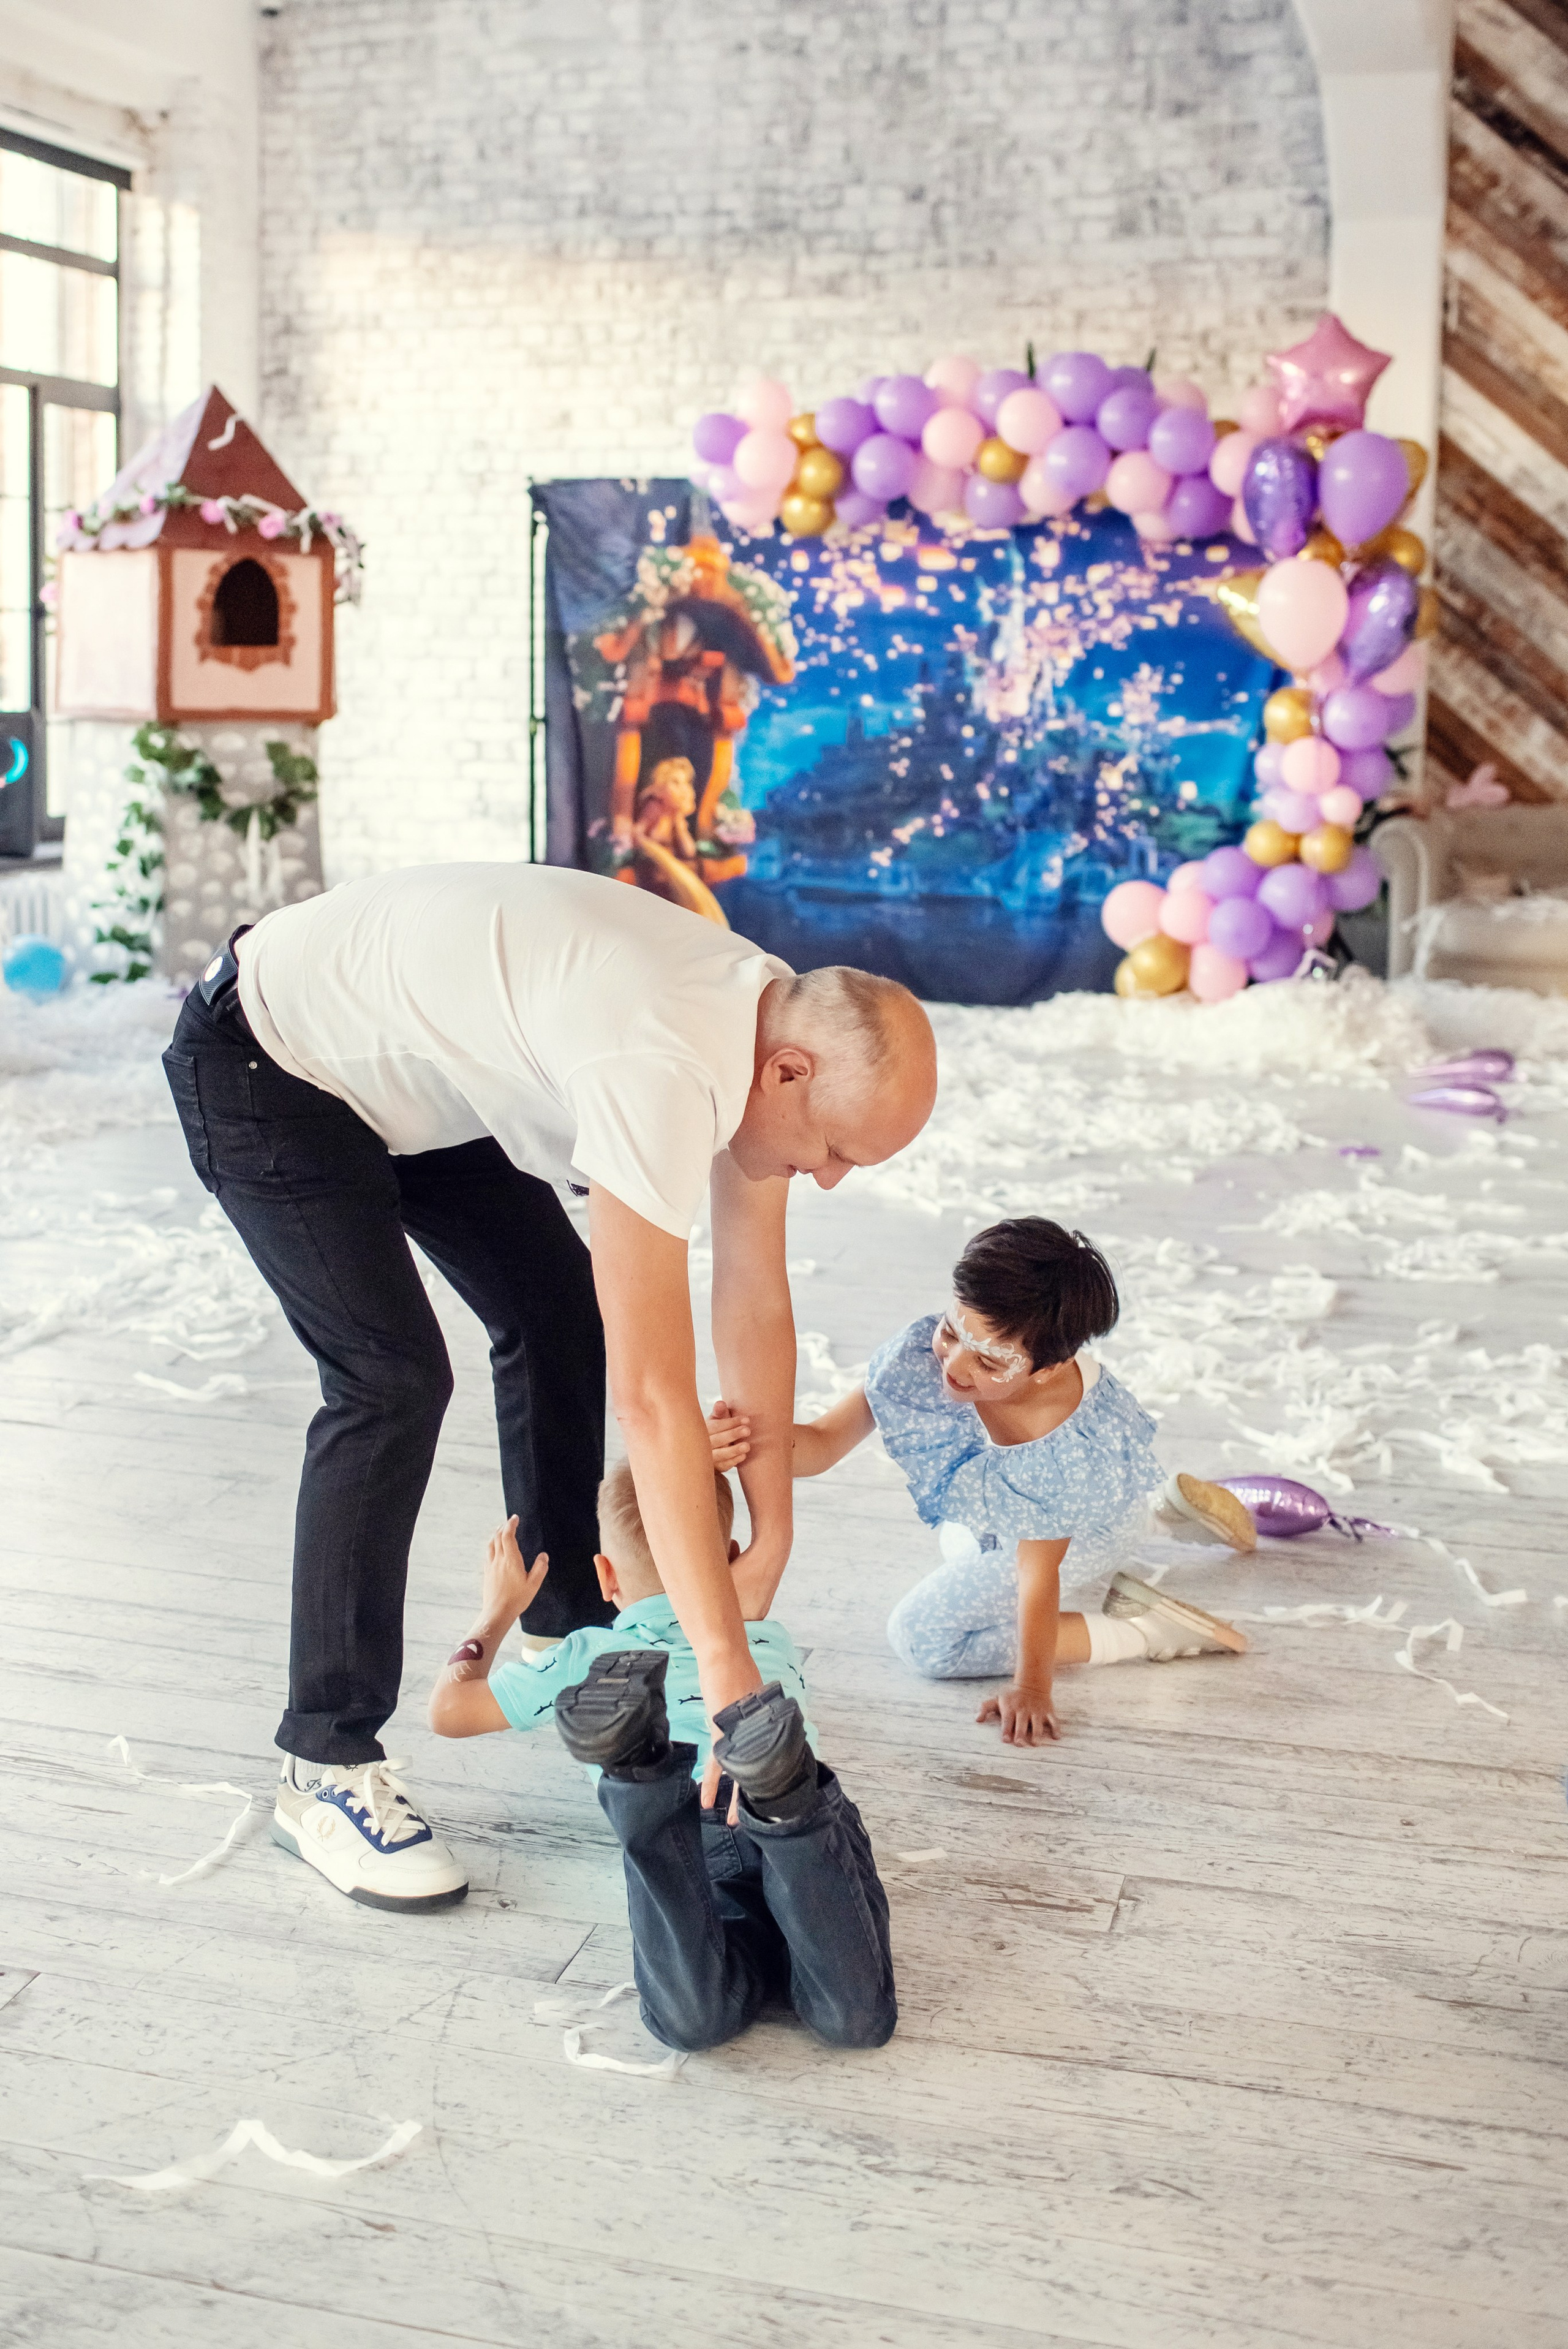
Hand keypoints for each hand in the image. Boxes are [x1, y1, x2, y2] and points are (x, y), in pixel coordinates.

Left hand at [481, 1515, 549, 1624]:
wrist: (497, 1613)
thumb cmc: (517, 1599)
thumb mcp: (533, 1584)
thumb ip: (540, 1568)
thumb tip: (544, 1556)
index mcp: (511, 1560)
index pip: (508, 1536)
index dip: (511, 1524)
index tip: (515, 1518)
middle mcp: (498, 1560)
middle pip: (497, 1537)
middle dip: (503, 1527)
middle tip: (509, 1521)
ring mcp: (491, 1566)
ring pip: (490, 1544)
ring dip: (495, 1534)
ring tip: (500, 1531)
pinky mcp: (486, 1573)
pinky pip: (488, 1554)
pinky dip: (491, 1546)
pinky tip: (494, 1549)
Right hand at [696, 1644, 763, 1816]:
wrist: (724, 1657)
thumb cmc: (736, 1672)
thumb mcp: (753, 1697)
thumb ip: (756, 1714)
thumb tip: (759, 1724)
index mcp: (765, 1728)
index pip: (769, 1760)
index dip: (769, 1779)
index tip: (773, 1797)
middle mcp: (756, 1735)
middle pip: (758, 1773)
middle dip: (756, 1798)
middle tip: (761, 1822)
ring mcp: (740, 1735)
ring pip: (739, 1775)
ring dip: (735, 1799)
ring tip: (733, 1822)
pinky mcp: (721, 1733)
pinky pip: (717, 1766)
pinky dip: (711, 1783)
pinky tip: (706, 1800)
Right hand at [706, 1399, 751, 1467]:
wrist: (710, 1450)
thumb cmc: (717, 1430)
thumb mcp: (716, 1420)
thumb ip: (719, 1413)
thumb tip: (720, 1403)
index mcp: (703, 1430)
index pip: (716, 1426)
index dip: (731, 1422)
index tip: (746, 1419)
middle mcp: (703, 1445)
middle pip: (717, 1440)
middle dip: (733, 1434)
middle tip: (747, 1430)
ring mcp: (708, 1458)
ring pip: (720, 1454)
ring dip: (734, 1450)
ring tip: (747, 1446)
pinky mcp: (715, 1468)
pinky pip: (723, 1465)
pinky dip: (733, 1461)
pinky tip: (743, 1456)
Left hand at [977, 1684, 1059, 1746]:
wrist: (1032, 1683)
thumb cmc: (1011, 1696)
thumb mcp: (997, 1699)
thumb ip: (985, 1708)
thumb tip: (977, 1720)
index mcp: (1011, 1708)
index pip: (1008, 1720)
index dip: (1006, 1730)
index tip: (1005, 1739)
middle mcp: (1024, 1710)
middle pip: (1022, 1724)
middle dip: (1021, 1734)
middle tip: (1019, 1743)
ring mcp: (1037, 1710)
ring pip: (1037, 1723)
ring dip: (1037, 1733)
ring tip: (1035, 1743)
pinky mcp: (1048, 1711)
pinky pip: (1053, 1720)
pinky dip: (1056, 1728)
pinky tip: (1057, 1737)